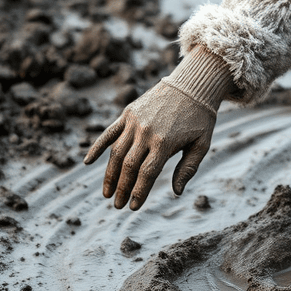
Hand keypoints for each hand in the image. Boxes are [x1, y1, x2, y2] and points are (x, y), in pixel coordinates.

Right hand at [84, 46, 233, 209]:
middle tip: (118, 205)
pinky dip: (97, 147)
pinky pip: (108, 132)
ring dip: (109, 175)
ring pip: (116, 153)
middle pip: (129, 166)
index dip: (139, 192)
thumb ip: (189, 168)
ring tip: (107, 193)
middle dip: (122, 188)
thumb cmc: (200, 117)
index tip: (133, 207)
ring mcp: (135, 122)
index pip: (147, 174)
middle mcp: (146, 132)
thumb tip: (177, 193)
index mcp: (165, 142)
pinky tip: (88, 162)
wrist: (193, 84)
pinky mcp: (128, 113)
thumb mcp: (202, 143)